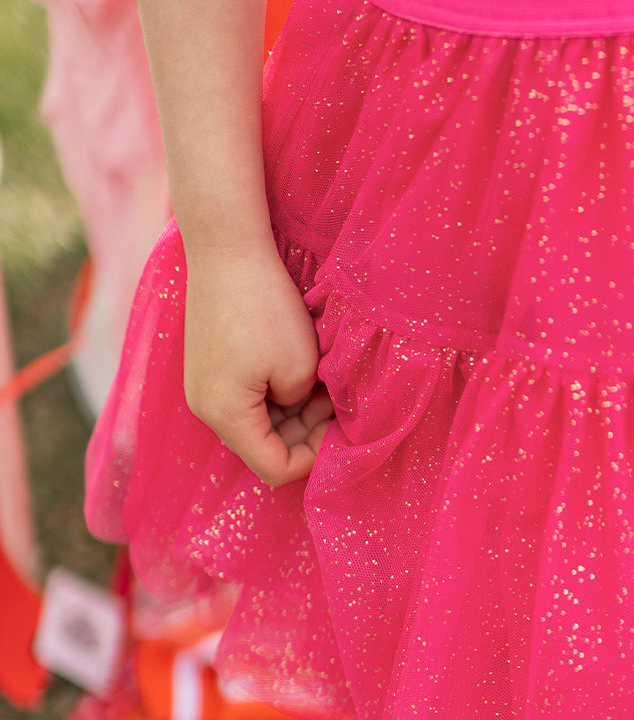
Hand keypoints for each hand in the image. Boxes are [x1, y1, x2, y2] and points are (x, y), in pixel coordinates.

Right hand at [182, 240, 332, 486]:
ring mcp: (206, 387)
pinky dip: (279, 393)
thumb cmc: (267, 311)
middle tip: (339, 406)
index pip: (274, 468)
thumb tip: (296, 408)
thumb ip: (301, 406)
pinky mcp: (211, 366)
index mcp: (225, 417)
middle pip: (265, 447)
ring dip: (297, 412)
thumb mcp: (301, 369)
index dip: (312, 460)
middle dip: (307, 434)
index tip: (341, 435)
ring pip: (259, 421)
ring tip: (326, 385)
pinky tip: (305, 371)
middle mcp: (207, 408)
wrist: (228, 251)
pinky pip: (249, 397)